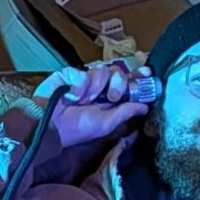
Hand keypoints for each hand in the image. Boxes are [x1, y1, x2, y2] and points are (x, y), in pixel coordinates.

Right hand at [34, 61, 151, 148]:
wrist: (51, 125)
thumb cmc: (77, 129)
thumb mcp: (106, 124)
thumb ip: (125, 113)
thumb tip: (145, 106)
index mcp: (110, 99)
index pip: (128, 82)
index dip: (139, 77)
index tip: (148, 73)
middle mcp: (100, 87)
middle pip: (119, 72)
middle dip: (118, 84)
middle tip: (110, 97)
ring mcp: (85, 79)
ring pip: (102, 71)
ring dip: (95, 88)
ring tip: (83, 101)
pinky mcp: (70, 73)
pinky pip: (83, 72)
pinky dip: (79, 86)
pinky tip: (72, 96)